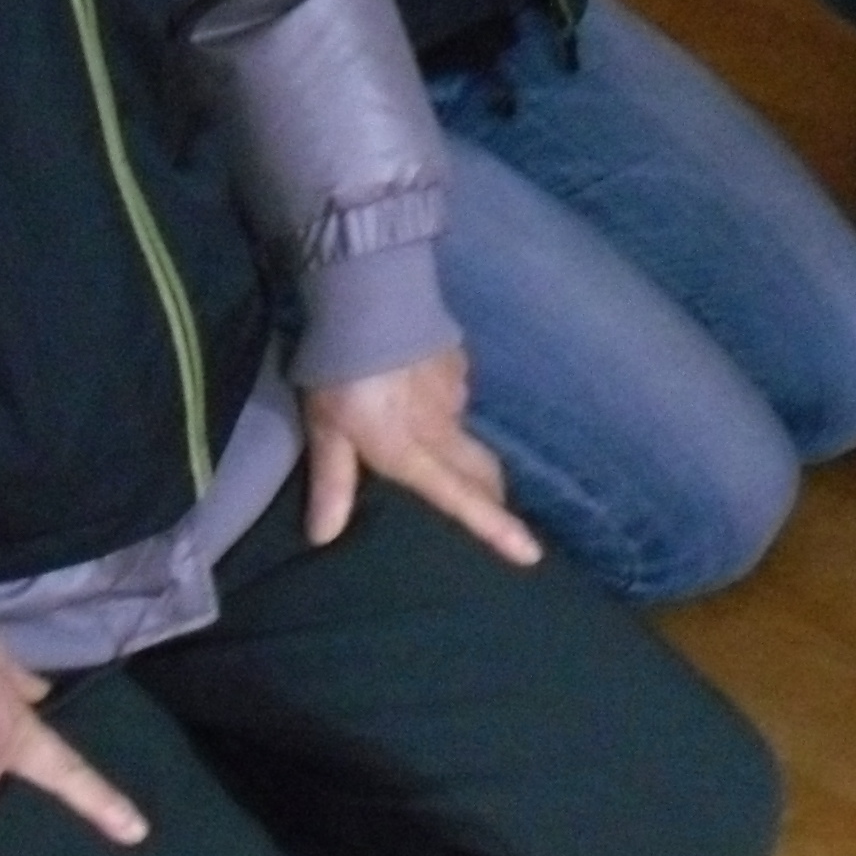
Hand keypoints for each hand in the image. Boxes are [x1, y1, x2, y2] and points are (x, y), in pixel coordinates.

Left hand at [302, 347, 541, 565]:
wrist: (371, 299)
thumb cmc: (342, 372)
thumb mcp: (326, 428)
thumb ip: (332, 481)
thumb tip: (324, 538)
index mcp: (412, 451)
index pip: (462, 498)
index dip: (496, 529)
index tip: (532, 555)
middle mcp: (444, 428)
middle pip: (480, 470)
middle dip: (492, 493)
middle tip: (495, 506)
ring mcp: (456, 392)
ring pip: (462, 428)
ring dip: (452, 440)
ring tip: (421, 429)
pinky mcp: (457, 361)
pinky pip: (454, 391)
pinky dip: (440, 400)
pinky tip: (416, 385)